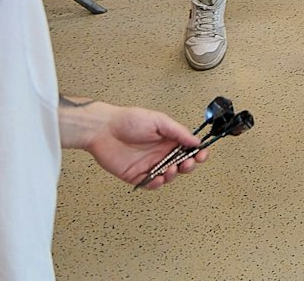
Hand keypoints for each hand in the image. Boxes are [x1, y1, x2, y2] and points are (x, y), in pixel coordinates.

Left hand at [75, 102, 208, 188]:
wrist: (102, 130)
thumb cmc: (128, 120)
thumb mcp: (158, 121)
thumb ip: (178, 132)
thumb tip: (195, 140)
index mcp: (168, 139)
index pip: (188, 148)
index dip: (197, 153)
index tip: (202, 154)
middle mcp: (160, 153)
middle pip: (181, 164)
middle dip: (188, 166)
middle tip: (187, 164)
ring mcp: (149, 164)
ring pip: (168, 176)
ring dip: (173, 175)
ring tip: (171, 169)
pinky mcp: (136, 175)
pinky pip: (150, 184)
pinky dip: (156, 184)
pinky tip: (158, 178)